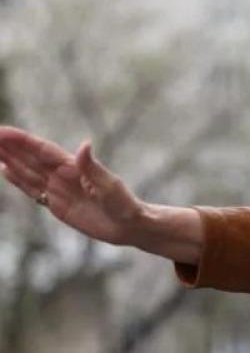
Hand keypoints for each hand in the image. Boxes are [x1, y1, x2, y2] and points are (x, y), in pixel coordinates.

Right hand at [0, 126, 145, 245]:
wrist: (128, 226)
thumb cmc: (124, 204)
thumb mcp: (109, 186)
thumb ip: (92, 167)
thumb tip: (84, 144)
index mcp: (74, 167)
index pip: (42, 151)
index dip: (21, 141)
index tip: (1, 132)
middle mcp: (64, 175)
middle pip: (31, 158)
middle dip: (10, 147)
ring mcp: (59, 189)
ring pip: (28, 172)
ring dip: (10, 160)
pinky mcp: (57, 205)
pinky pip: (33, 190)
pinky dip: (18, 180)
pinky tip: (5, 170)